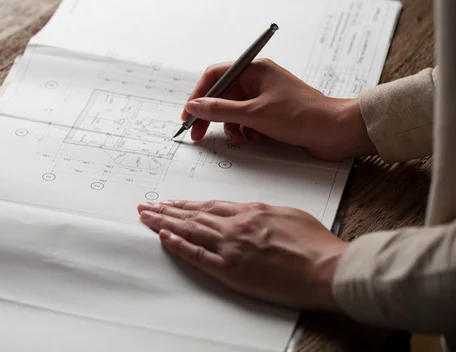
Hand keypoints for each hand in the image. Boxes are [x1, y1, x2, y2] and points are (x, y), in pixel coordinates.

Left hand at [137, 199, 347, 311]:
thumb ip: (265, 212)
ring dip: (165, 223)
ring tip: (146, 217)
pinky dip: (178, 246)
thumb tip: (252, 213)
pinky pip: (197, 256)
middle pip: (194, 215)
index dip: (188, 204)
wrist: (327, 268)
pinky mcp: (231, 270)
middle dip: (167, 210)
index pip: (210, 205)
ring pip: (190, 231)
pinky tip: (163, 238)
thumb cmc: (316, 244)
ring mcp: (231, 247)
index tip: (172, 202)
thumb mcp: (289, 215)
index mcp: (250, 211)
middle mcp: (236, 226)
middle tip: (147, 206)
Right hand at [183, 59, 375, 160]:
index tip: (187, 115)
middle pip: (222, 94)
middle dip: (210, 115)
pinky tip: (255, 138)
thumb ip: (220, 110)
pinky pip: (248, 119)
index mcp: (254, 69)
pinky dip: (246, 130)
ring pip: (234, 110)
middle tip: (197, 134)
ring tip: (237, 139)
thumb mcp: (254, 114)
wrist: (335, 131)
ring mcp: (265, 95)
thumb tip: (194, 105)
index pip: (215, 75)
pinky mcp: (272, 111)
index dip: (198, 95)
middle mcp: (258, 79)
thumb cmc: (301, 116)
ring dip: (231, 126)